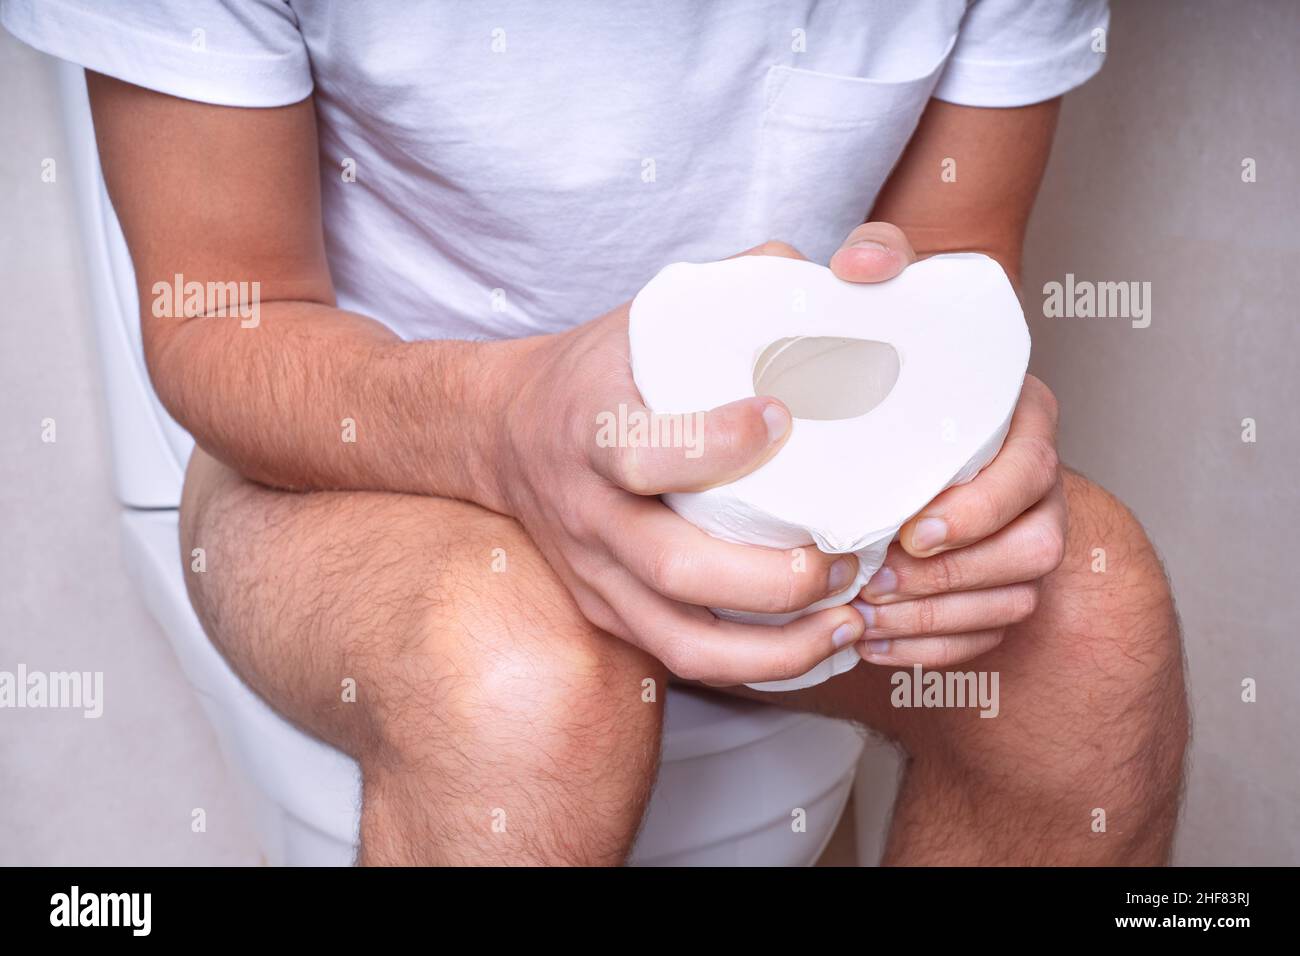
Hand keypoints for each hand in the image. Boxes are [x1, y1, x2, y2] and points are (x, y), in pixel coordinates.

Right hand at [493, 243, 866, 685]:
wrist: (502, 435)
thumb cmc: (594, 374)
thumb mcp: (640, 319)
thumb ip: (729, 290)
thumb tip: (825, 270)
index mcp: (591, 429)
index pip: (640, 451)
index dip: (711, 444)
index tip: (781, 416)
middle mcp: (588, 512)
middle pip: (671, 566)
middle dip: (770, 575)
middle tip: (846, 557)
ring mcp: (595, 573)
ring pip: (682, 638)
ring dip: (775, 649)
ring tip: (849, 622)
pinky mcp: (609, 613)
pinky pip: (683, 659)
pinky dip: (757, 671)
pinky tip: (820, 647)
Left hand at [828, 223, 1066, 667]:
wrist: (902, 410)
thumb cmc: (898, 351)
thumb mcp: (893, 295)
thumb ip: (881, 260)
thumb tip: (860, 267)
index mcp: (1021, 418)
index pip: (1030, 472)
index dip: (978, 510)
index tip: (913, 531)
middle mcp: (1034, 481)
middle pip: (1032, 548)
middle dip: (954, 580)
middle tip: (878, 583)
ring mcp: (1025, 535)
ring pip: (1014, 598)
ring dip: (940, 620)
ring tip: (868, 619)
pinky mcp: (1000, 580)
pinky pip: (989, 634)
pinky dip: (934, 649)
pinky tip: (875, 644)